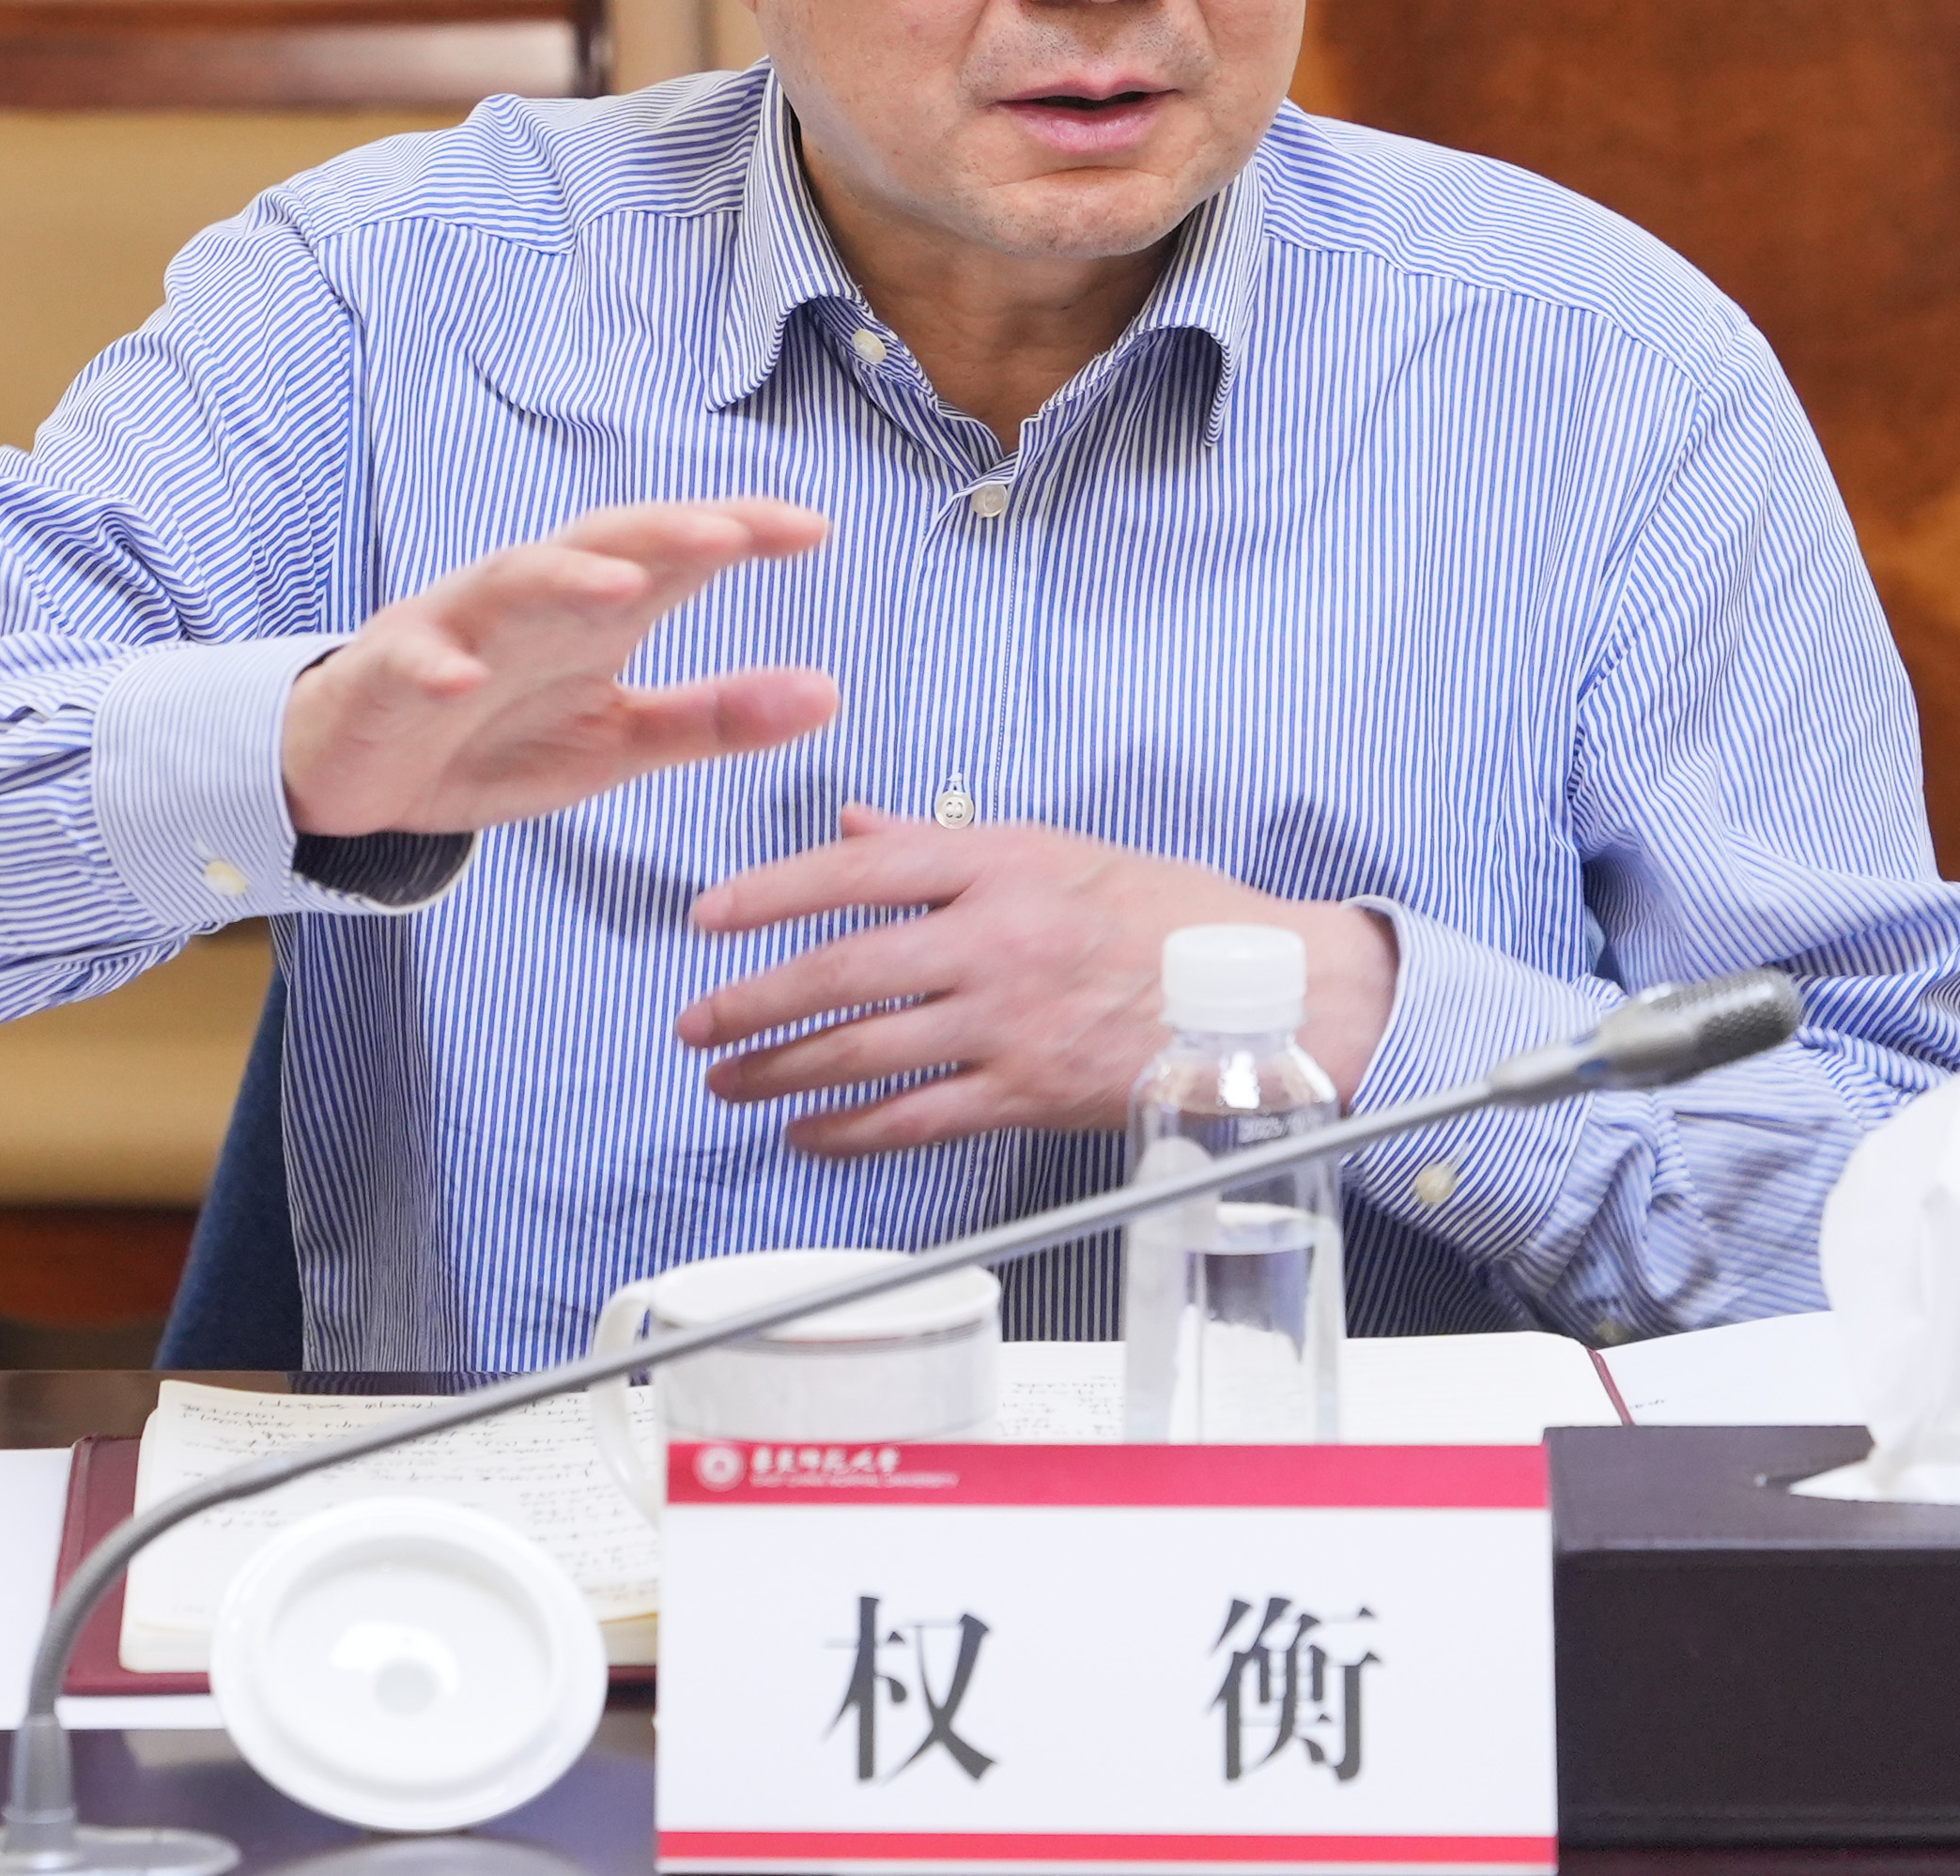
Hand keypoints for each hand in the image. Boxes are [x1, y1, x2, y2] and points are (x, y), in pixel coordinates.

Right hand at [279, 497, 835, 835]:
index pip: (674, 555)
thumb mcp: (619, 740)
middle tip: (730, 533)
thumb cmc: (496, 737)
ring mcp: (456, 630)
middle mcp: (531, 601)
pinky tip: (459, 679)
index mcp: (594, 613)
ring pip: (511, 581)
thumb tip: (828, 693)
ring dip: (566, 578)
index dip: (739, 534)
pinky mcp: (388, 674)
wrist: (363, 772)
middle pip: (601, 544)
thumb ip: (715, 717)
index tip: (814, 530)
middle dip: (664, 533)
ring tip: (624, 586)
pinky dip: (434, 665)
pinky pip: (411, 661)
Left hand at [673, 806, 1398, 1153]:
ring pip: (866, 1050)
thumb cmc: (1166, 915)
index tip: (710, 917)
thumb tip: (852, 827)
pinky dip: (850, 1131)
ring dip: (780, 1070)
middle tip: (695, 1021)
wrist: (1264, 994)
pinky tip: (807, 1132)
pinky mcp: (1031, 1092)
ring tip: (726, 1080)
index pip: (858, 869)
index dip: (771, 893)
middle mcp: (996, 938)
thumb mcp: (1054, 849)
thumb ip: (941, 843)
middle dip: (753, 999)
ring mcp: (1011, 1020)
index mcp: (1000, 862)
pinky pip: (917, 1119)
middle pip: (843, 968)